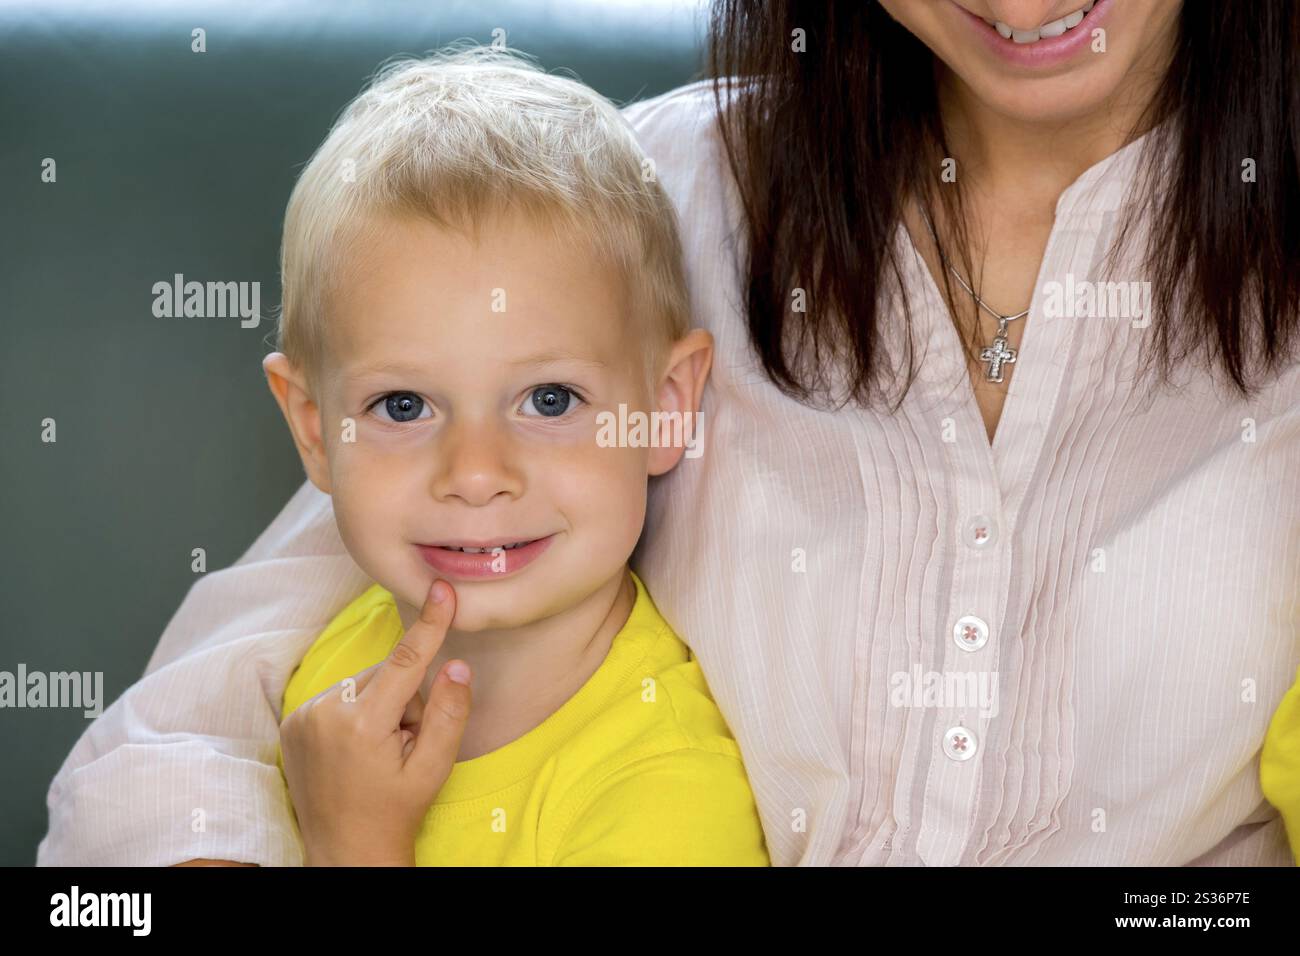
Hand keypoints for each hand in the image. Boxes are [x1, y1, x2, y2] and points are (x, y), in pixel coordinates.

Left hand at [279, 578, 470, 865]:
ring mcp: (303, 717)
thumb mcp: (433, 768)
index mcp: (362, 725)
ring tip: (379, 750)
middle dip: (405, 698)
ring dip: (380, 705)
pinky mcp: (292, 722)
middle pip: (385, 674)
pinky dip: (355, 711)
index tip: (443, 590)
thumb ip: (447, 713)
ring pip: (362, 683)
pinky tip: (357, 748)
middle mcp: (325, 713)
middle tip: (405, 743)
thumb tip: (456, 666)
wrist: (345, 851)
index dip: (429, 625)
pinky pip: (339, 696)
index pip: (405, 662)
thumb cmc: (395, 812)